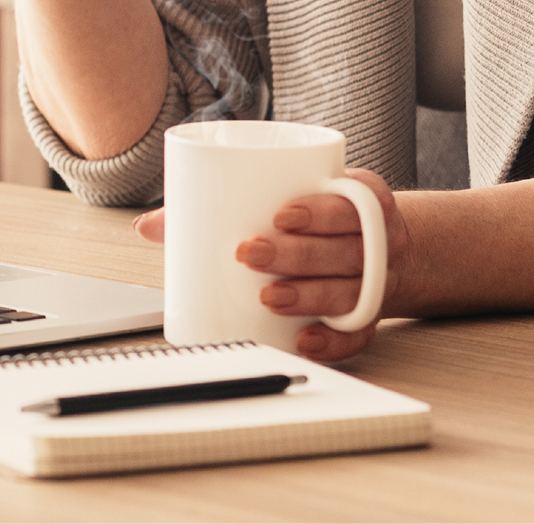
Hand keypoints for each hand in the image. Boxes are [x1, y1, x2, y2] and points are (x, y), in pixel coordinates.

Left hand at [133, 168, 412, 362]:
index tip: (280, 215)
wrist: (385, 244)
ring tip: (270, 295)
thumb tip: (149, 225)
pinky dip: (332, 340)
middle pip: (345, 250)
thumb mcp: (291, 192)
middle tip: (251, 253)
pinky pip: (358, 335)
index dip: (319, 210)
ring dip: (309, 296)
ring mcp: (378, 282)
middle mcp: (378, 241)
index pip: (349, 203)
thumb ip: (225, 199)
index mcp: (362, 198)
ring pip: (350, 292)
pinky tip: (303, 338)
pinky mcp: (369, 318)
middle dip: (298, 254)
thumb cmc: (322, 215)